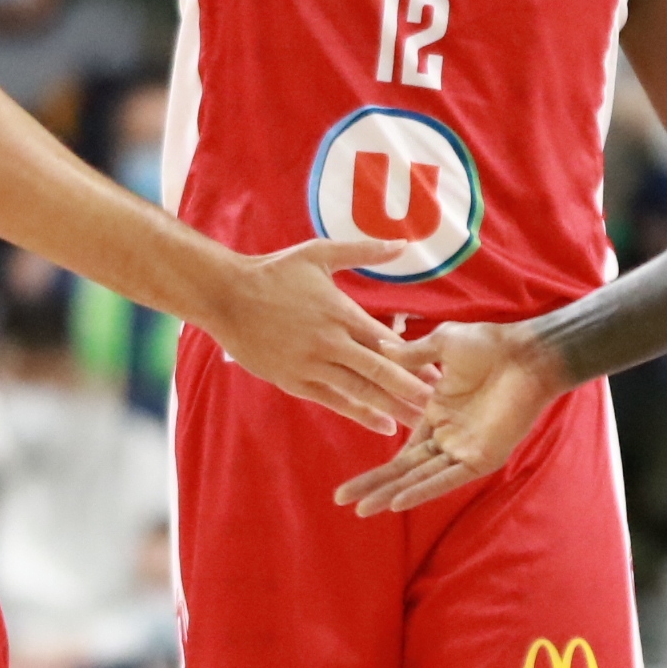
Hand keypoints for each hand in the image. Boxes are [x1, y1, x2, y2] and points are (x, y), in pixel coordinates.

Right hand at [197, 231, 421, 433]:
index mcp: (340, 311)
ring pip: (360, 391)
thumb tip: (402, 244)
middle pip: (379, 370)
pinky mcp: (294, 381)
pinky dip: (360, 413)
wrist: (226, 296)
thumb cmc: (274, 272)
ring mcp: (311, 364)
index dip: (415, 359)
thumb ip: (364, 251)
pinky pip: (334, 400)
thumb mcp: (319, 253)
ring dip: (392, 407)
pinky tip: (383, 423)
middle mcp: (329, 342)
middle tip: (441, 406)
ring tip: (420, 423)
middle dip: (411, 389)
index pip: (386, 341)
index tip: (439, 373)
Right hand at [337, 317, 568, 516]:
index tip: (348, 484)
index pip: (402, 453)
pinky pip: (448, 478)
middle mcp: (449, 438)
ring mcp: (465, 450)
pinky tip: (399, 502)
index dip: (376, 470)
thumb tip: (381, 349)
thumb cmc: (492, 345)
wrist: (527, 353)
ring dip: (392, 493)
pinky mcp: (483, 458)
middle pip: (404, 470)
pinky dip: (424, 490)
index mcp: (438, 416)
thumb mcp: (442, 344)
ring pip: (421, 478)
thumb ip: (413, 355)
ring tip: (363, 509)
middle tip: (342, 501)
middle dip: (374, 486)